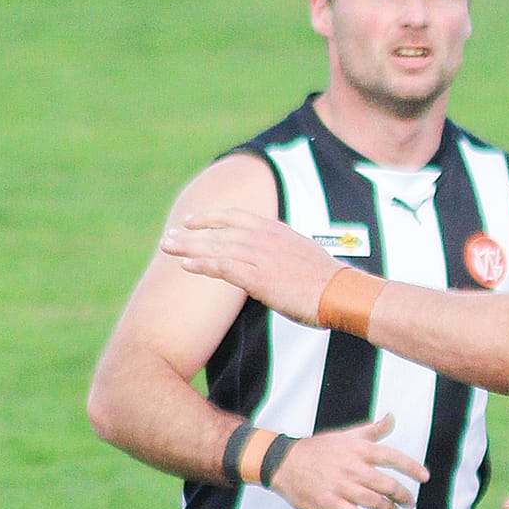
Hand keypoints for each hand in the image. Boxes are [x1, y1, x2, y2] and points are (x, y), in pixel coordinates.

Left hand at [163, 210, 336, 323]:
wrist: (340, 292)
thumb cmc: (327, 280)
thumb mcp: (303, 254)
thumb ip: (283, 251)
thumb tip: (276, 260)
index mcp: (275, 229)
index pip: (235, 217)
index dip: (210, 218)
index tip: (192, 221)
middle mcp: (264, 237)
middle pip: (218, 231)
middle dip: (190, 234)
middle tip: (169, 236)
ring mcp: (260, 255)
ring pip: (215, 247)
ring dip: (188, 247)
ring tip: (167, 248)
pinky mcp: (257, 276)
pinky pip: (222, 267)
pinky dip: (202, 265)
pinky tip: (186, 266)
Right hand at [271, 417, 428, 508]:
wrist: (284, 462)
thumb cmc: (318, 449)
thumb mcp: (346, 435)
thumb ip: (372, 429)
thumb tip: (391, 418)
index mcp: (358, 449)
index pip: (393, 457)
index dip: (412, 468)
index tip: (425, 477)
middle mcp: (352, 467)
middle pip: (388, 484)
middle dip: (403, 495)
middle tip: (409, 502)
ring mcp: (341, 486)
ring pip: (374, 502)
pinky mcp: (329, 502)